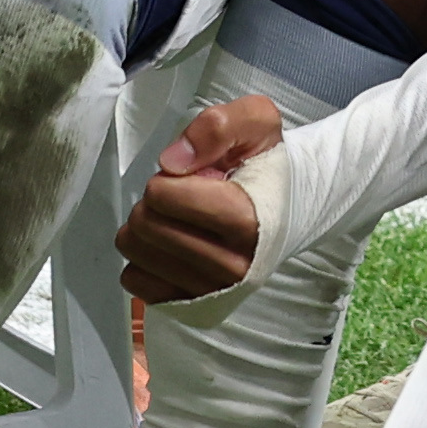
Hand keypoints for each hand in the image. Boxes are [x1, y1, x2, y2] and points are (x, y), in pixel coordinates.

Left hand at [120, 92, 283, 303]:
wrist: (293, 208)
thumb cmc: (268, 165)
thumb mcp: (256, 122)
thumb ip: (216, 127)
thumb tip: (170, 163)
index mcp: (247, 221)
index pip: (161, 195)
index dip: (169, 176)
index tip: (196, 178)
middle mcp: (231, 267)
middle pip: (144, 224)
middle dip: (156, 200)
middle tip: (186, 197)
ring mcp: (210, 292)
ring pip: (134, 251)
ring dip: (148, 226)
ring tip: (181, 220)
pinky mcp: (191, 306)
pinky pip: (133, 280)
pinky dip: (145, 257)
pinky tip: (173, 245)